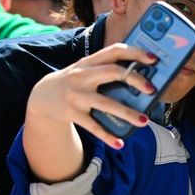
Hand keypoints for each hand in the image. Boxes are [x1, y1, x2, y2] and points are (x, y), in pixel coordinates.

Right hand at [25, 43, 157, 149]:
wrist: (41, 97)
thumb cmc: (74, 82)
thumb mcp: (85, 70)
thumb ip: (107, 70)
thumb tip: (141, 77)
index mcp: (89, 62)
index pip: (114, 50)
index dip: (134, 52)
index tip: (153, 58)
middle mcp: (82, 76)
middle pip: (113, 72)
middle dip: (135, 80)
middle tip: (152, 90)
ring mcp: (77, 95)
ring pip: (106, 104)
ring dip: (127, 113)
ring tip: (145, 121)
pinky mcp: (72, 113)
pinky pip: (93, 127)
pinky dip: (107, 136)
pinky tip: (120, 143)